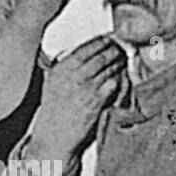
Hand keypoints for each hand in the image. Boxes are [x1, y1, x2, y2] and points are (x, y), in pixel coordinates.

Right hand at [26, 34, 124, 165]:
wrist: (55, 136)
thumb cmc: (54, 111)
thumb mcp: (53, 84)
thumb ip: (65, 68)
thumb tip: (82, 54)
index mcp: (62, 69)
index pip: (85, 48)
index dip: (100, 42)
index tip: (108, 40)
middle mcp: (73, 75)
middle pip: (101, 55)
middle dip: (114, 50)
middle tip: (120, 49)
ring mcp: (86, 88)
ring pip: (110, 68)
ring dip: (119, 63)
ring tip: (122, 61)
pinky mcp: (96, 101)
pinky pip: (114, 83)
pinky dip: (119, 78)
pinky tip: (121, 78)